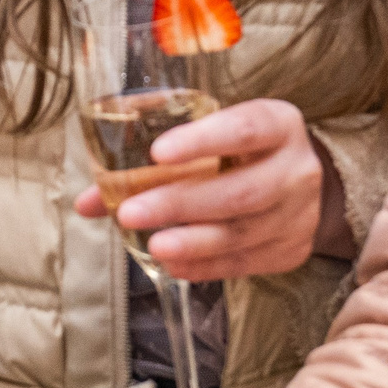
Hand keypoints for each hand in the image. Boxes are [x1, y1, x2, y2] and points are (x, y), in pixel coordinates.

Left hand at [73, 98, 322, 282]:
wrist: (301, 182)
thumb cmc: (240, 149)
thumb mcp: (212, 133)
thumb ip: (152, 159)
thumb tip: (86, 201)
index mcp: (278, 123)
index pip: (245, 128)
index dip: (203, 140)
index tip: (157, 153)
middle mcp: (296, 168)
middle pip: (241, 191)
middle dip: (181, 203)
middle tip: (130, 213)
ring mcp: (299, 214)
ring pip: (243, 232)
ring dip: (192, 241)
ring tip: (152, 245)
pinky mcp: (290, 250)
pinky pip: (245, 262)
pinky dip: (205, 265)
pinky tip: (173, 263)